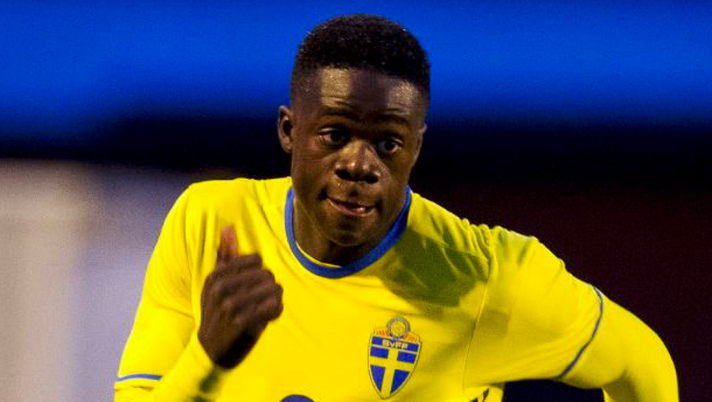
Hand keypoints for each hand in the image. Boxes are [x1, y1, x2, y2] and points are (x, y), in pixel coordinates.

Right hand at [198, 226, 282, 367]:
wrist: (208, 348)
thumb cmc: (216, 310)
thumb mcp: (215, 283)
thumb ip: (224, 255)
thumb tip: (228, 227)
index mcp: (216, 275)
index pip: (256, 260)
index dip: (260, 272)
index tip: (254, 285)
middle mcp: (221, 288)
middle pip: (267, 274)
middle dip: (270, 286)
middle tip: (265, 298)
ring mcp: (231, 305)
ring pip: (273, 289)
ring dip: (275, 299)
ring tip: (268, 306)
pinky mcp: (242, 322)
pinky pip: (274, 307)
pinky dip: (276, 311)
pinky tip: (269, 316)